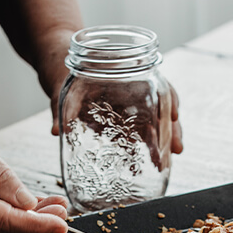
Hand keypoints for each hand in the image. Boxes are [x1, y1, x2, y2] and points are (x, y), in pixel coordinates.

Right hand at [0, 112, 67, 232]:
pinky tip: (26, 206)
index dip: (40, 225)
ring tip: (51, 206)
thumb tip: (29, 204)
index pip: (8, 222)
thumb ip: (4, 179)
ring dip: (27, 225)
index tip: (63, 223)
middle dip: (38, 227)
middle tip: (63, 210)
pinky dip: (9, 222)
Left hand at [50, 80, 183, 154]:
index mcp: (122, 76)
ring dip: (163, 141)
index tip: (173, 115)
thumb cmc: (61, 71)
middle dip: (171, 128)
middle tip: (177, 149)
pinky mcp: (119, 119)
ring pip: (153, 122)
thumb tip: (55, 130)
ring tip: (164, 162)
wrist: (57, 70)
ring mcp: (127, 106)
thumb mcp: (58, 88)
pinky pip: (139, 132)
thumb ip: (58, 109)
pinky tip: (151, 162)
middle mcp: (130, 91)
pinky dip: (147, 147)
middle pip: (160, 107)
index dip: (168, 98)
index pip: (154, 83)